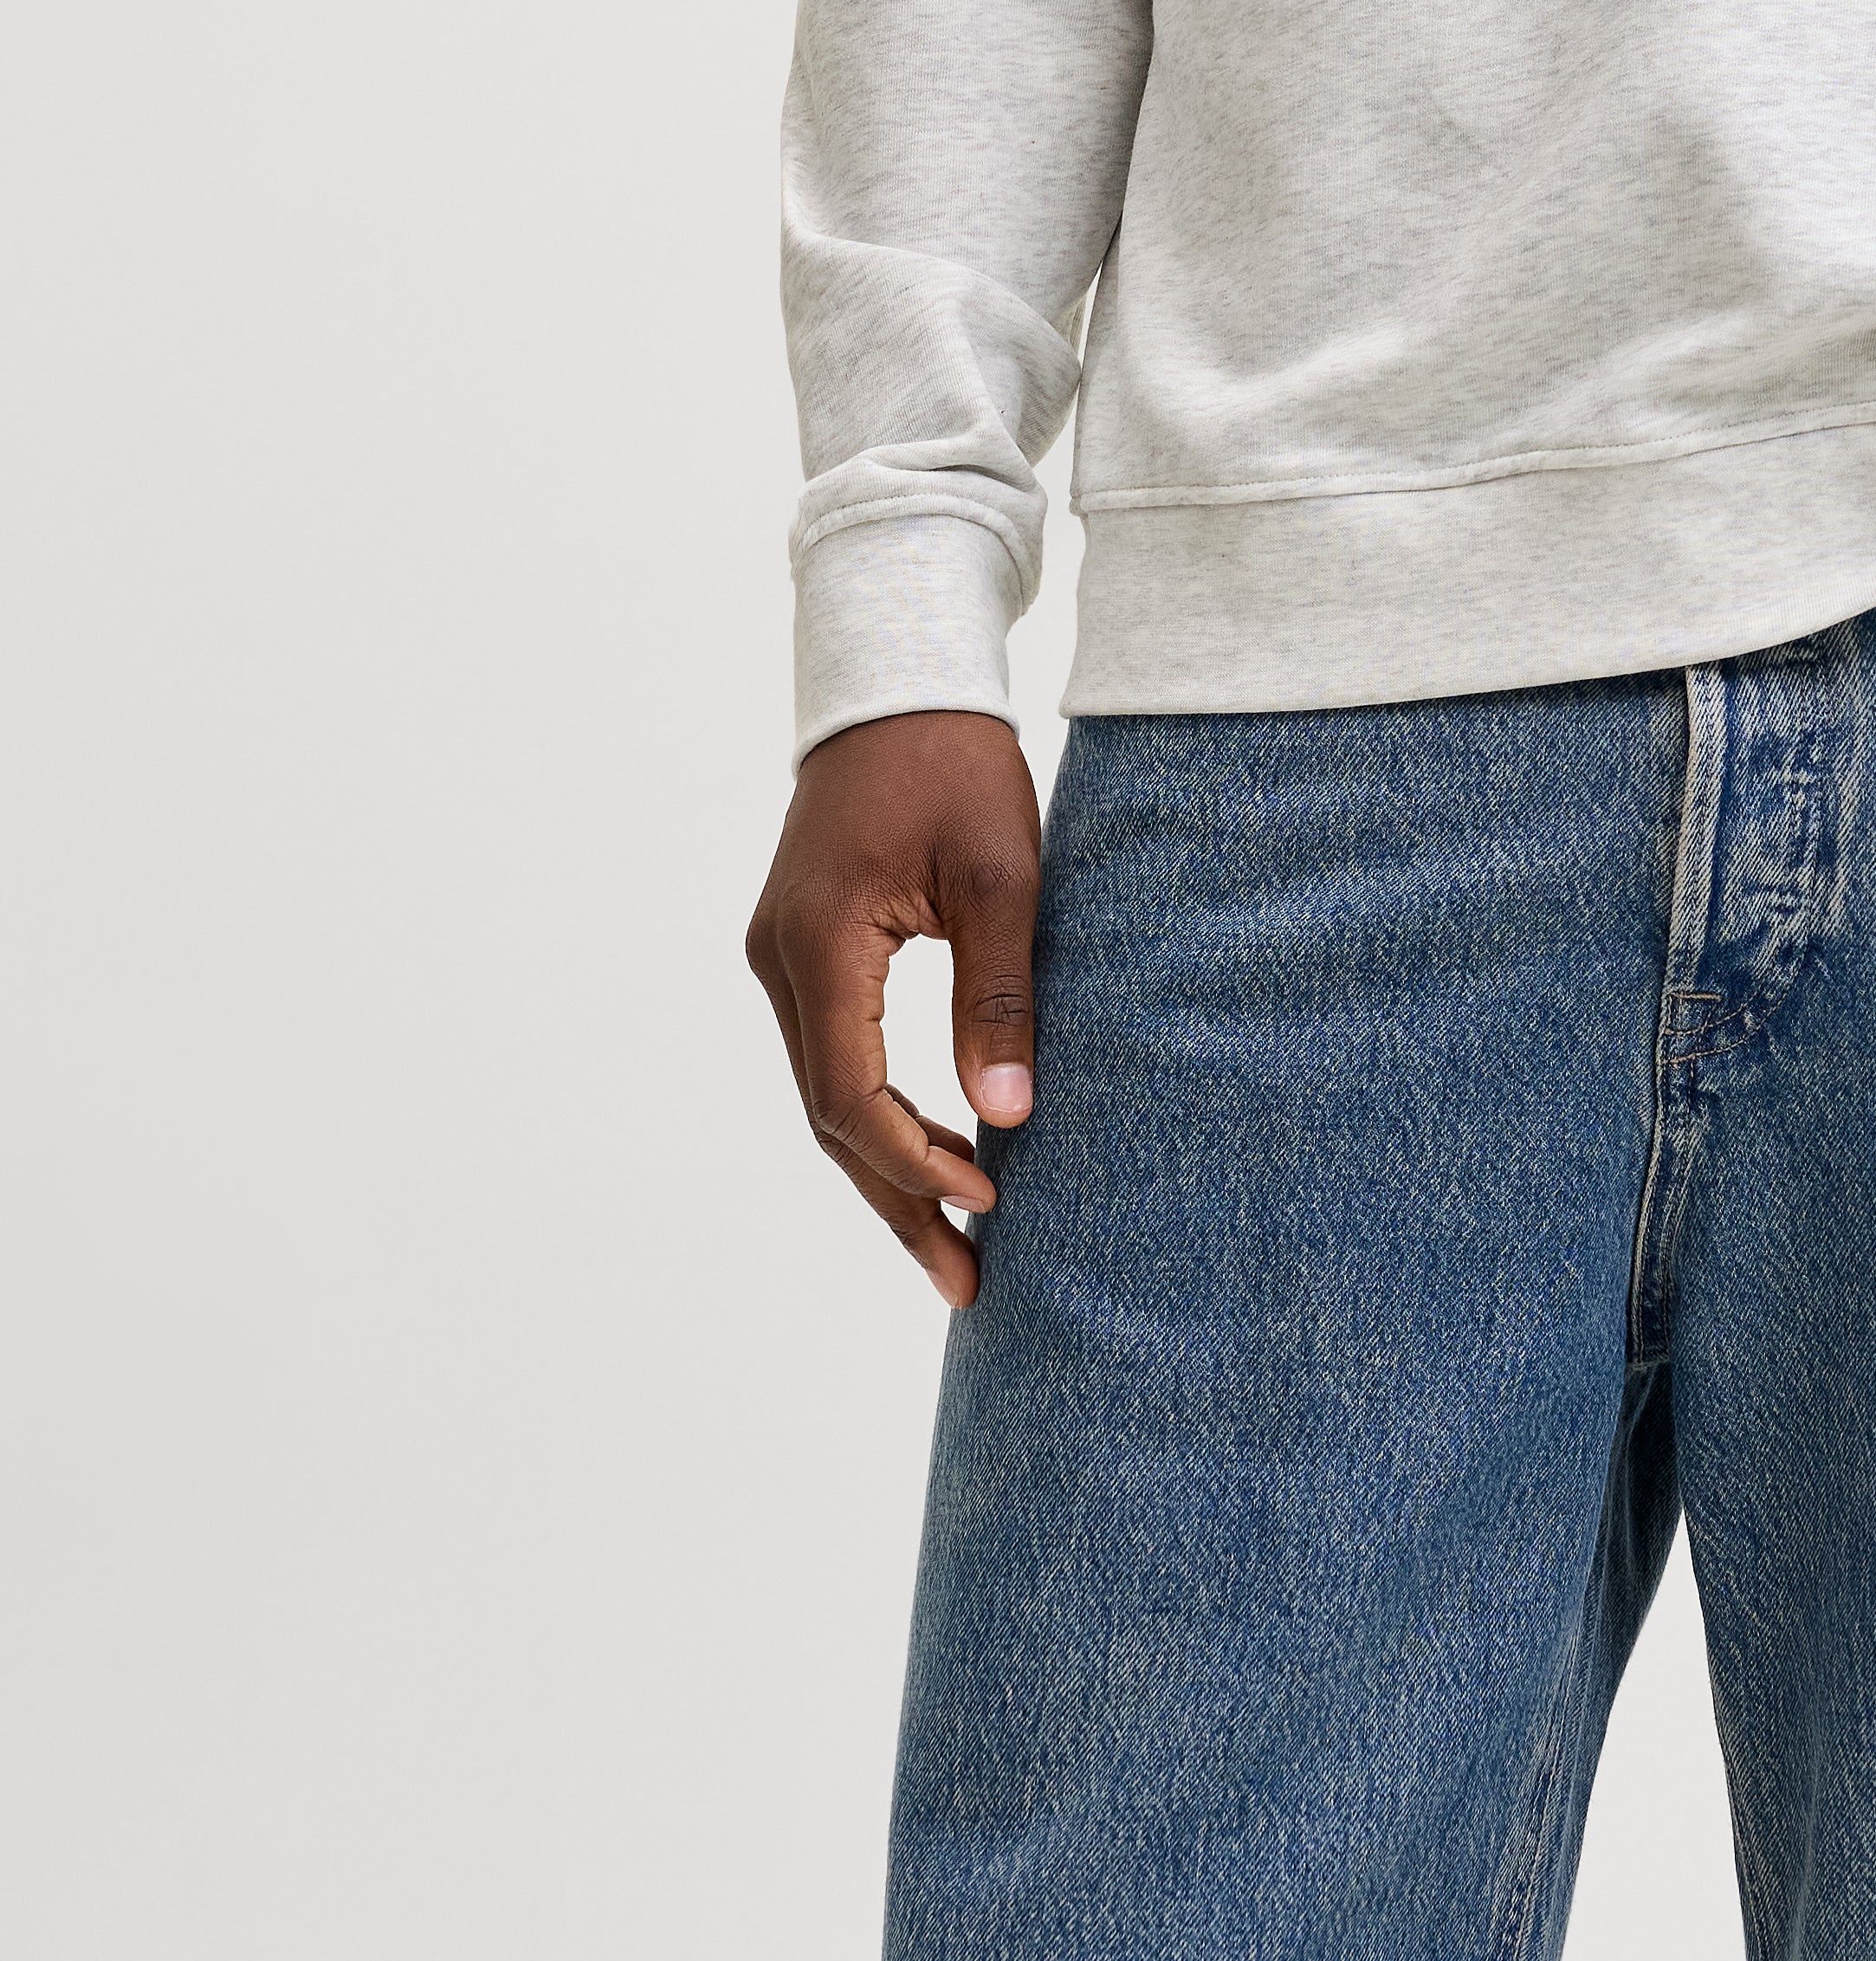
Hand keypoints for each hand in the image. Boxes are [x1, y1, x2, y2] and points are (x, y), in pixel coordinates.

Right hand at [744, 710, 1042, 1307]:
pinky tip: (936, 1150)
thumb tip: (1011, 1111)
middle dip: (898, 1199)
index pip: (850, 1094)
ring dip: (889, 1164)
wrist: (899, 679)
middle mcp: (780, 960)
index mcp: (818, 943)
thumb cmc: (955, 763)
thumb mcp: (999, 872)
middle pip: (830, 1115)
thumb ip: (999, 992)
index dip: (914, 1161)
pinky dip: (880, 1111)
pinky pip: (835, 1054)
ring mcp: (783, 956)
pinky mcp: (805, 949)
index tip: (989, 1200)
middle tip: (967, 1281)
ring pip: (828, 1093)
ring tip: (961, 1240)